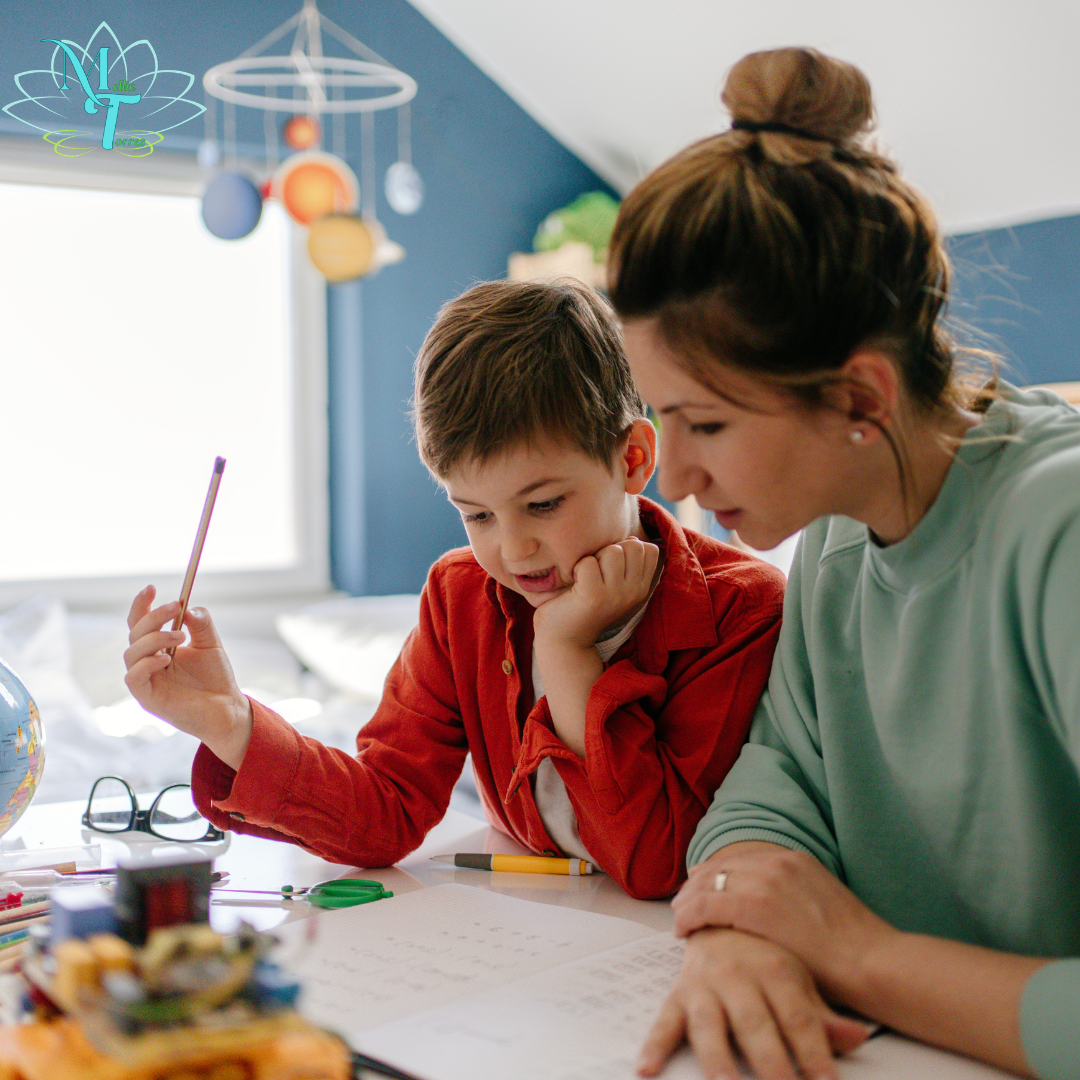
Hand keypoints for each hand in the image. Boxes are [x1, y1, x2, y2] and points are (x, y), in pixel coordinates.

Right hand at [124, 585, 252, 767]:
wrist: (227, 708)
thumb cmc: (216, 677)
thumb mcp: (211, 643)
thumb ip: (200, 623)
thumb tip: (188, 607)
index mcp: (159, 647)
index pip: (140, 623)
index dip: (141, 605)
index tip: (151, 588)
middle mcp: (148, 662)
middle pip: (135, 633)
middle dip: (153, 617)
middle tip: (175, 607)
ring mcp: (146, 680)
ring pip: (132, 653)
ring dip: (154, 638)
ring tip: (180, 636)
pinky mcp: (148, 698)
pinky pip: (134, 677)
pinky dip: (147, 663)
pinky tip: (167, 658)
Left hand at [533, 537, 659, 647]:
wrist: (564, 638)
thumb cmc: (584, 604)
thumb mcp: (613, 582)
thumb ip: (626, 561)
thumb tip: (631, 539)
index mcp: (641, 588)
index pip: (649, 550)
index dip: (628, 549)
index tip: (610, 566)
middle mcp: (634, 592)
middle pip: (633, 546)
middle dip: (611, 550)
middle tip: (596, 571)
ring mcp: (616, 595)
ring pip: (613, 551)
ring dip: (594, 558)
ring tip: (585, 577)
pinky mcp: (594, 596)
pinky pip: (589, 562)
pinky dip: (577, 567)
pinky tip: (574, 583)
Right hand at [638, 928, 869, 1079]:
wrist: (720, 909)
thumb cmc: (766, 953)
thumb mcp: (799, 976)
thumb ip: (823, 1014)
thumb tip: (858, 1038)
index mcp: (776, 968)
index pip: (799, 1018)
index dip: (815, 1053)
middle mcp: (739, 975)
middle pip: (756, 1025)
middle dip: (771, 1063)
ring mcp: (706, 984)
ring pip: (710, 1025)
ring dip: (717, 1059)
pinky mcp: (680, 992)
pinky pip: (664, 1020)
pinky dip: (654, 1045)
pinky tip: (646, 1068)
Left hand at [672, 844, 897, 999]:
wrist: (872, 960)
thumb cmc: (853, 946)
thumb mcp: (821, 901)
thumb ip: (793, 894)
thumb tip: (773, 907)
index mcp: (794, 858)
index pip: (740, 860)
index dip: (715, 874)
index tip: (701, 886)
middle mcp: (777, 861)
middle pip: (720, 868)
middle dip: (697, 886)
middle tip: (682, 902)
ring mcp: (766, 880)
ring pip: (708, 884)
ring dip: (689, 901)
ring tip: (679, 917)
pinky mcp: (756, 905)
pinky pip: (707, 905)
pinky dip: (690, 915)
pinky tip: (682, 929)